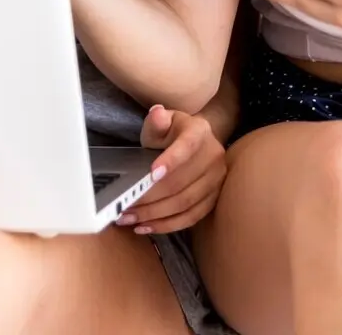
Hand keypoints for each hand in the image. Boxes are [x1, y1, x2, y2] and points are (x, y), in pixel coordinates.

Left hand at [117, 106, 225, 234]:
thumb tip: (157, 114)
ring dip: (155, 215)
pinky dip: (167, 225)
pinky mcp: (213, 200)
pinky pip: (191, 218)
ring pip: (185, 204)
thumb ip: (157, 119)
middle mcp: (213, 156)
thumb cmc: (173, 132)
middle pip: (181, 183)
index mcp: (200, 132)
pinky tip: (146, 227)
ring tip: (130, 218)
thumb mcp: (163, 121)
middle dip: (150, 197)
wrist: (196, 142)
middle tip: (124, 205)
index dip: (170, 161)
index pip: (186, 147)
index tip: (151, 174)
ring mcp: (217, 181)